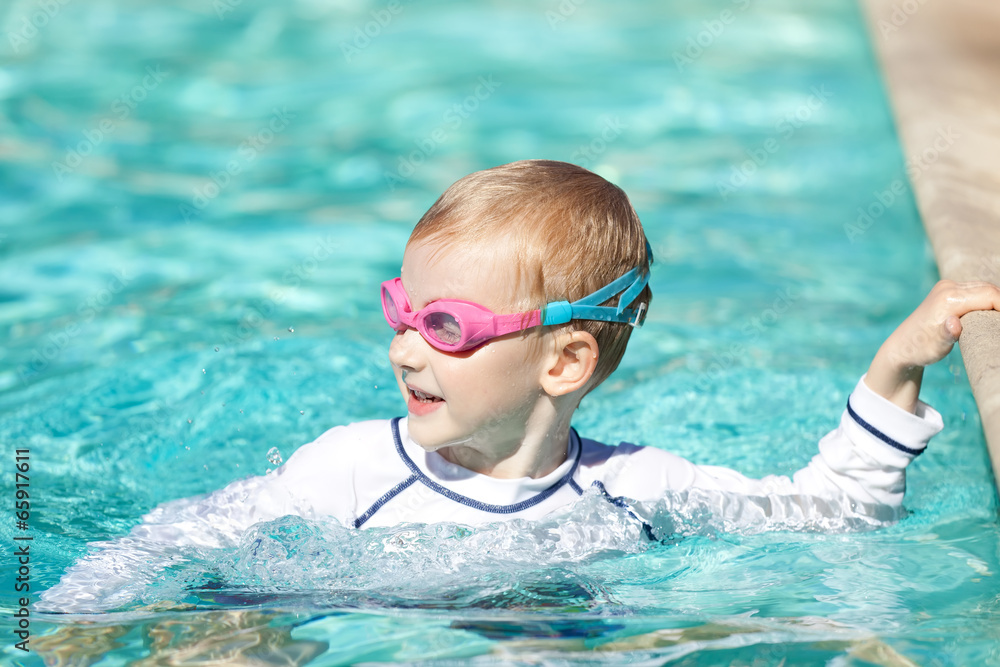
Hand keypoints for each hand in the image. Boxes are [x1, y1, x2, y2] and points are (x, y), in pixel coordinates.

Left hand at [865, 280, 999, 411]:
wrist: (902, 346)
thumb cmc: (920, 349)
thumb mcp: (936, 346)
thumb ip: (948, 334)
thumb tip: (954, 323)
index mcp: (948, 299)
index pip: (990, 296)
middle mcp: (948, 288)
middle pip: (989, 289)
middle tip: (999, 324)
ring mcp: (946, 286)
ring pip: (983, 287)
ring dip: (995, 300)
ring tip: (996, 319)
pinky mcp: (947, 290)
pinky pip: (975, 290)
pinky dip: (985, 299)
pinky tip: (988, 314)